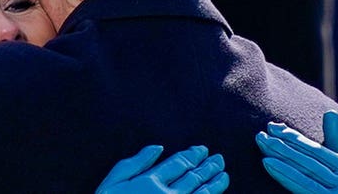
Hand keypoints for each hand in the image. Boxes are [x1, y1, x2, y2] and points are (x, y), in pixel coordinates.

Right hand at [97, 144, 228, 193]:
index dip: (193, 155)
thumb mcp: (113, 182)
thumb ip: (135, 163)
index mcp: (151, 181)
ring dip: (215, 182)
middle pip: (194, 177)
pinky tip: (216, 192)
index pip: (178, 163)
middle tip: (220, 158)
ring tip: (224, 173)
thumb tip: (159, 147)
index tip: (203, 149)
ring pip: (203, 193)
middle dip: (208, 166)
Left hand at [256, 111, 337, 192]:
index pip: (318, 151)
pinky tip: (271, 167)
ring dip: (282, 162)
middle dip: (283, 148)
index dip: (295, 139)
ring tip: (263, 152)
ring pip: (306, 176)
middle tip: (260, 136)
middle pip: (310, 162)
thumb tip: (329, 112)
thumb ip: (335, 143)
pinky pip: (304, 190)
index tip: (272, 127)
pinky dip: (287, 178)